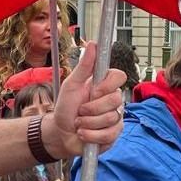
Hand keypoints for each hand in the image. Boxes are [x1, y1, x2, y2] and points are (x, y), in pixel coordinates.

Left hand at [43, 42, 126, 161]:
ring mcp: (115, 117)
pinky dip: (91, 136)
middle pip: (115, 99)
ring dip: (88, 123)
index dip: (107, 85)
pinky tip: (84, 134)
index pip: (119, 76)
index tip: (94, 91)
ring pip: (111, 118)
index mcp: (104, 85)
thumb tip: (93, 44)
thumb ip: (84, 66)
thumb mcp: (71, 84)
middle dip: (92, 108)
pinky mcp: (114, 134)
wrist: (60, 133)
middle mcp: (113, 100)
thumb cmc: (66, 107)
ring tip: (79, 123)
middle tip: (80, 111)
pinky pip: (109, 134)